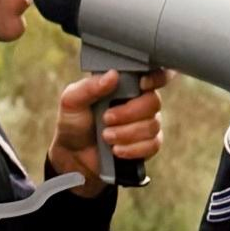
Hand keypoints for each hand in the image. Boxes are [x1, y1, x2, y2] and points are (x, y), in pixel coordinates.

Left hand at [48, 69, 169, 197]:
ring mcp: (147, 124)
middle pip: (153, 102)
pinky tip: (117, 150)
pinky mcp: (148, 145)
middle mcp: (141, 103)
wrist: (74, 155)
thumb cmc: (75, 123)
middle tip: (106, 118)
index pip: (154, 75)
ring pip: (152, 125)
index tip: (142, 85)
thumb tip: (112, 75)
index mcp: (126, 86)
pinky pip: (153, 145)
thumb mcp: (72, 101)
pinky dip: (133, 149)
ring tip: (106, 136)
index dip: (156, 78)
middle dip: (129, 113)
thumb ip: (89, 87)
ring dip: (126, 133)